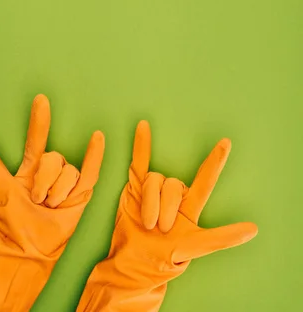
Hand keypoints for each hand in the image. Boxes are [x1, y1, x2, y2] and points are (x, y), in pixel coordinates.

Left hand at [0, 94, 104, 257]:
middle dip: (44, 182)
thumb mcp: (0, 187)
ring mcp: (68, 180)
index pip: (37, 140)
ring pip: (68, 172)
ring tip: (51, 207)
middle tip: (37, 200)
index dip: (39, 120)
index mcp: (32, 167)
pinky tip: (98, 137)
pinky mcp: (83, 192)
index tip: (40, 99)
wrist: (29, 248)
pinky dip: (95, 154)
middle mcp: (52, 170)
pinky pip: (91, 171)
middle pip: (53, 159)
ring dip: (58, 192)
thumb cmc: (14, 219)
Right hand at [112, 120, 256, 282]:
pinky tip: (143, 125)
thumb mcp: (194, 248)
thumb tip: (255, 229)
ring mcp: (153, 189)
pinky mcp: (135, 187)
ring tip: (148, 224)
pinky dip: (141, 144)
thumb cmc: (166, 259)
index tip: (226, 142)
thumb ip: (221, 238)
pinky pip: (139, 162)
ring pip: (154, 181)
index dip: (215, 161)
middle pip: (173, 185)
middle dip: (166, 208)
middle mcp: (172, 194)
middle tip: (162, 229)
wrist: (135, 264)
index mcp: (189, 206)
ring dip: (150, 203)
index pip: (205, 180)